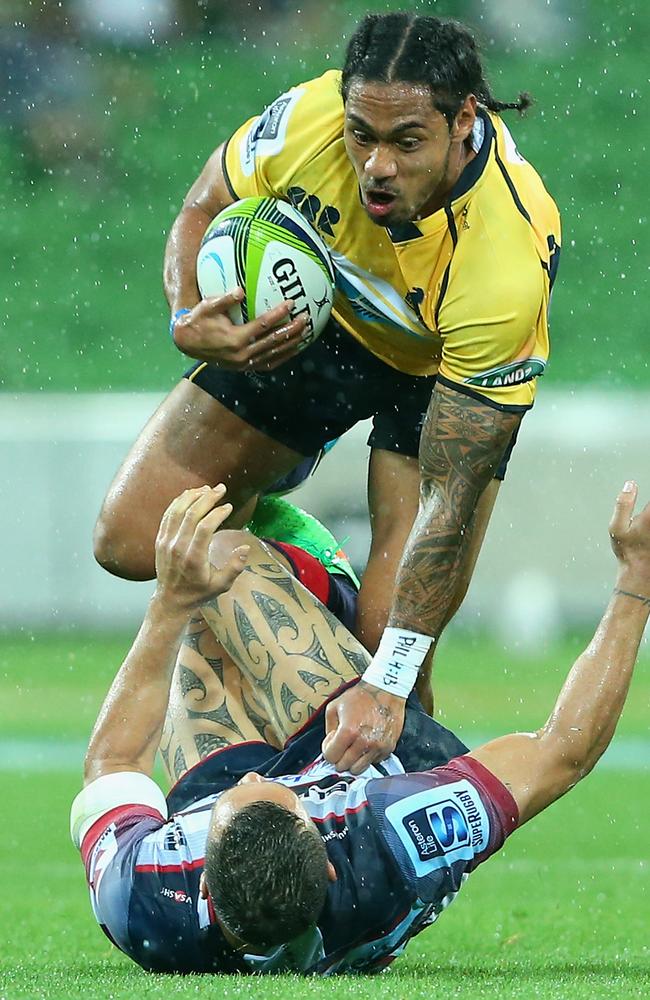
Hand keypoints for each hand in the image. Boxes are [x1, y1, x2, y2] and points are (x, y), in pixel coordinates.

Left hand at [154, 485, 248, 609]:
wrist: (171, 600)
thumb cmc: (199, 593)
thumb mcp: (221, 585)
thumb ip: (235, 567)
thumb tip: (245, 548)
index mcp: (193, 559)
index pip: (204, 527)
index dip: (217, 513)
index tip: (228, 506)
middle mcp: (177, 547)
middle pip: (190, 514)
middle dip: (207, 498)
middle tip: (221, 488)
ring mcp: (166, 542)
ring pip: (177, 511)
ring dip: (192, 496)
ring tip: (207, 489)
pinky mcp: (160, 539)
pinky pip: (168, 515)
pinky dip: (179, 502)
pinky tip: (190, 495)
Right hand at [172, 290, 306, 370]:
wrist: (188, 342)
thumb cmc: (198, 321)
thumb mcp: (208, 306)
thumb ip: (224, 299)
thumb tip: (241, 290)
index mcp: (235, 339)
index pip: (263, 325)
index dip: (278, 314)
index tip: (291, 303)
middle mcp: (243, 354)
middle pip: (274, 341)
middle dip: (292, 330)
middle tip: (305, 319)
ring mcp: (245, 363)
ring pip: (274, 355)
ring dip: (291, 344)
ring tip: (306, 333)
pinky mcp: (245, 367)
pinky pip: (269, 364)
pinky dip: (283, 357)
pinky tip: (293, 349)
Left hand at [321, 681, 406, 773]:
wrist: (386, 691)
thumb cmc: (361, 697)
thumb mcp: (334, 706)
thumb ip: (328, 727)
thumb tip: (330, 744)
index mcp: (348, 731)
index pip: (331, 757)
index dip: (328, 750)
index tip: (331, 743)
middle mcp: (364, 742)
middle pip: (344, 766)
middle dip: (339, 758)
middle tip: (341, 747)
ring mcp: (377, 747)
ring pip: (359, 769)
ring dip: (353, 761)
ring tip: (353, 748)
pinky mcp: (388, 748)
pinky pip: (373, 762)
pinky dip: (367, 757)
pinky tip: (366, 743)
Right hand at [610, 481, 649, 590]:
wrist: (641, 575)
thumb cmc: (629, 553)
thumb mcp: (617, 528)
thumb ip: (623, 504)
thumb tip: (630, 484)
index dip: (648, 505)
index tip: (645, 508)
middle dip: (648, 512)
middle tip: (644, 517)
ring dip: (649, 517)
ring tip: (644, 525)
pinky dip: (649, 522)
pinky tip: (646, 533)